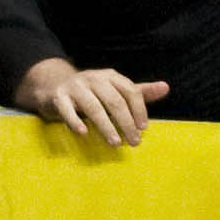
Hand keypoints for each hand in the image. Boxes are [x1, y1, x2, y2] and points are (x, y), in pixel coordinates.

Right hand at [17, 58, 167, 145]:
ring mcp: (75, 87)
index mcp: (111, 76)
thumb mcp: (115, 89)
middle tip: (134, 141)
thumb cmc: (92, 91)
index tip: (144, 128)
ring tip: (115, 143)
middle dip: (126, 123)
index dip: (139, 109)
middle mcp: (94, 78)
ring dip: (106, 126)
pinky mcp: (58, 97)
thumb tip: (166, 87)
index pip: (131, 91)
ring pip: (93, 107)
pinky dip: (75, 121)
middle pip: (114, 101)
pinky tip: (84, 133)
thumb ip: (140, 91)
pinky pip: (67, 110)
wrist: (53, 84)